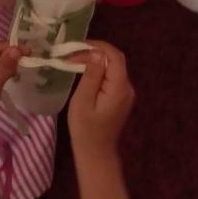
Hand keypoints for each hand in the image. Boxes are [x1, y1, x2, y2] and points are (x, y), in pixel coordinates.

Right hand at [66, 41, 134, 164]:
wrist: (95, 153)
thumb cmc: (85, 129)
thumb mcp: (83, 100)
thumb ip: (92, 75)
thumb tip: (97, 53)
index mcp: (119, 87)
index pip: (115, 56)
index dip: (98, 46)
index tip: (77, 46)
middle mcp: (127, 88)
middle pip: (114, 61)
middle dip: (93, 53)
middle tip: (70, 55)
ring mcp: (125, 94)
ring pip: (112, 68)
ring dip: (94, 62)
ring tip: (72, 61)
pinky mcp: (120, 98)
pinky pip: (111, 78)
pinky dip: (97, 72)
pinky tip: (82, 73)